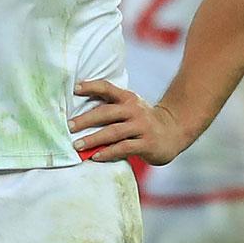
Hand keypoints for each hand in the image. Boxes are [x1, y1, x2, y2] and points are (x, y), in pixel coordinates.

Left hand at [69, 79, 188, 164]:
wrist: (174, 131)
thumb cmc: (143, 121)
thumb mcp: (130, 108)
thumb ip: (110, 108)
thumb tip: (78, 115)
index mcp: (128, 99)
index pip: (107, 88)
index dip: (91, 86)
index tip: (75, 88)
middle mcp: (134, 110)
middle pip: (106, 112)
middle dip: (86, 119)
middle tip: (69, 126)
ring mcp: (141, 127)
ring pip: (113, 132)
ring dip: (93, 139)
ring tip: (77, 145)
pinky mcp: (147, 143)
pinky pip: (124, 148)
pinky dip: (108, 152)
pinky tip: (96, 156)